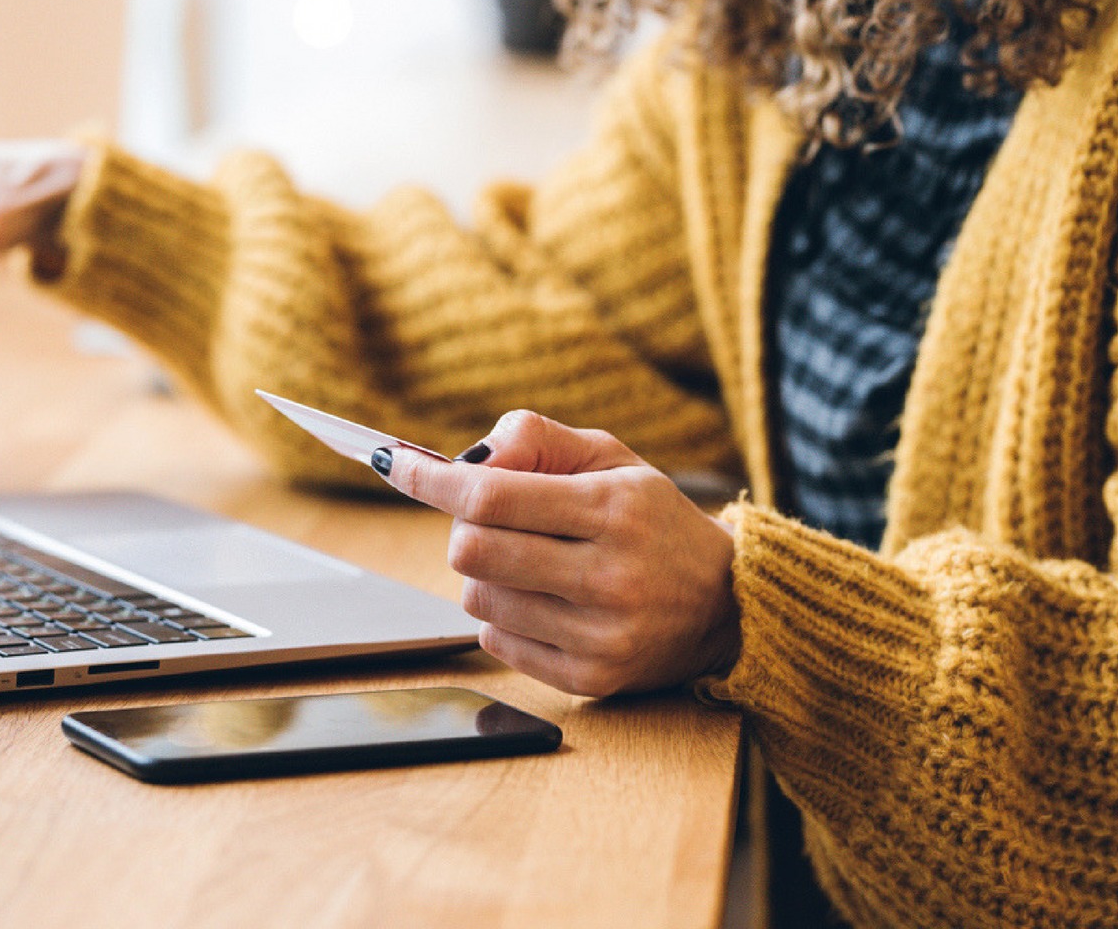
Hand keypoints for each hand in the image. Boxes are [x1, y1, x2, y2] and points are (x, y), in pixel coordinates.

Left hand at [380, 411, 738, 696]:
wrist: (725, 604)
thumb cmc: (652, 520)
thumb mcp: (611, 459)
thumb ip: (537, 438)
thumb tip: (466, 459)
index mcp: (614, 509)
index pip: (491, 496)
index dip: (429, 480)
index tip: (392, 464)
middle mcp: (611, 575)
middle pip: (472, 551)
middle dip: (464, 529)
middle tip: (492, 523)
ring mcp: (601, 635)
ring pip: (478, 599)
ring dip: (485, 576)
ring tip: (532, 566)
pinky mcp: (592, 679)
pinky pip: (496, 643)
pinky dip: (503, 618)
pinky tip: (545, 604)